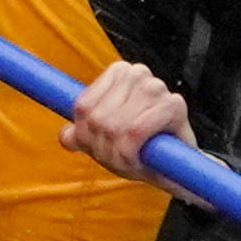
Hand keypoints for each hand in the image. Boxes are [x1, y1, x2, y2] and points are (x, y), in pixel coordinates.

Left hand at [60, 59, 192, 173]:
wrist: (175, 168)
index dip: (87, 135)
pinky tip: (142, 157)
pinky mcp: (173, 105)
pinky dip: (133, 152)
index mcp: (118, 72)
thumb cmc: (141, 151)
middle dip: (104, 147)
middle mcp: (137, 73)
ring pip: (116, 127)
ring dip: (118, 153)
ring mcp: (156, 87)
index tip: (100, 148)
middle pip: (99, 119)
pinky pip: (136, 131)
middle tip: (119, 158)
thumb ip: (81, 136)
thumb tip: (65, 136)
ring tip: (131, 158)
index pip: (84, 106)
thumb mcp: (104, 143)